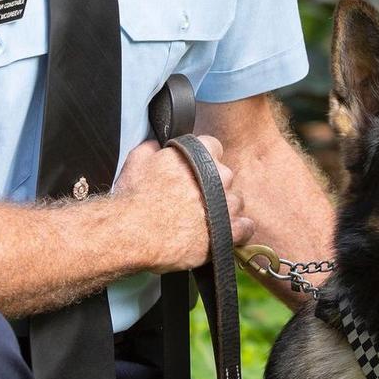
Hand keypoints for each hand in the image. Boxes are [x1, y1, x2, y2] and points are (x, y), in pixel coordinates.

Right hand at [115, 137, 254, 272]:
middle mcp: (218, 175)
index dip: (203, 161)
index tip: (194, 173)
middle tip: (192, 200)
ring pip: (235, 202)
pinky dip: (236, 231)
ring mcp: (226, 203)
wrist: (132, 233)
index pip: (214, 147)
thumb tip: (158, 145)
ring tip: (201, 221)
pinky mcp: (229, 231)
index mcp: (200, 153)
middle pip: (225, 176)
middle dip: (212, 186)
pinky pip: (246, 227)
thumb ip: (154, 147)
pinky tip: (222, 233)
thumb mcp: (138, 158)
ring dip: (223, 209)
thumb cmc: (133, 198)